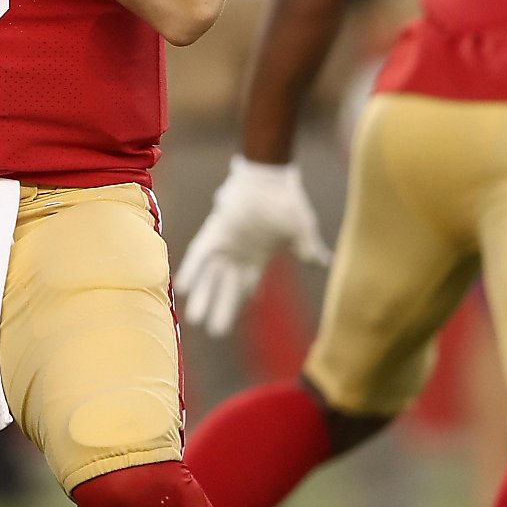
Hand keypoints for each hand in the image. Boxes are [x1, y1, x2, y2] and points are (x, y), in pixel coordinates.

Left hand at [174, 156, 330, 337]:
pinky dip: (192, 270)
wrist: (267, 175)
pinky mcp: (214, 232)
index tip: (234, 323)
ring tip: (194, 318)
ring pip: (212, 276)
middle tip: (214, 331)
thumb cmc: (286, 200)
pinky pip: (199, 254)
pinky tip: (182, 286)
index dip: (241, 304)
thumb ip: (308, 247)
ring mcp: (225, 244)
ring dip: (204, 295)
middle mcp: (238, 255)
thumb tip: (324, 262)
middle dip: (221, 309)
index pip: (248, 287)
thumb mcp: (301, 227)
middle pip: (228, 288)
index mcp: (258, 258)